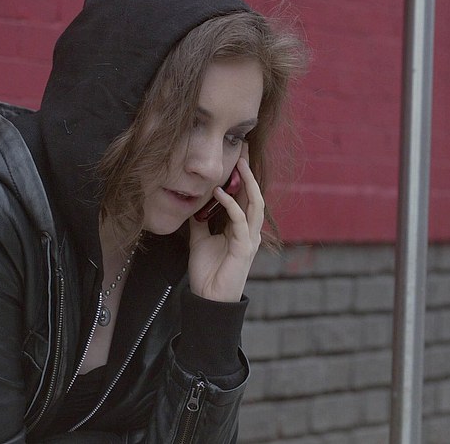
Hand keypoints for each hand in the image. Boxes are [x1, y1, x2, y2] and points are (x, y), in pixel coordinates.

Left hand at [187, 147, 263, 301]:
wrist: (208, 299)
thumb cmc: (208, 272)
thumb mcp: (199, 240)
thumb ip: (201, 222)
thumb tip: (194, 204)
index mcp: (242, 228)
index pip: (246, 197)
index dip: (243, 177)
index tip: (237, 156)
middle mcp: (250, 231)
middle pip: (255, 195)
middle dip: (250, 173)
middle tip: (243, 150)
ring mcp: (250, 239)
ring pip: (255, 204)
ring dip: (248, 183)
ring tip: (239, 164)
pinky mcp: (244, 248)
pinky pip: (240, 221)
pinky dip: (231, 205)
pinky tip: (219, 193)